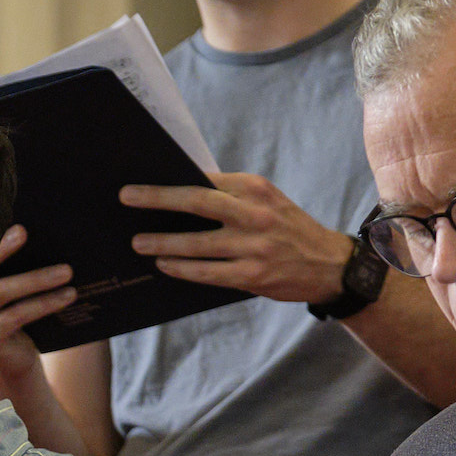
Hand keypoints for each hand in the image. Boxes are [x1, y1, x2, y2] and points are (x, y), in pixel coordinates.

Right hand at [0, 225, 77, 395]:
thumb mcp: (8, 286)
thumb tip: (27, 229)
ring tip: (67, 272)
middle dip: (2, 249)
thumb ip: (7, 264)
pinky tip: (66, 296)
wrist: (13, 360)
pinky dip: (43, 304)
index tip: (5, 223)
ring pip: (2, 292)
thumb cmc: (13, 313)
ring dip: (36, 279)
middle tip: (24, 232)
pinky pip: (16, 315)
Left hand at [123, 173, 358, 303]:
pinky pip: (206, 272)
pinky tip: (163, 263)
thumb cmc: (288, 230)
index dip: (172, 180)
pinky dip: (181, 268)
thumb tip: (183, 191)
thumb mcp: (267, 201)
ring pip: (196, 243)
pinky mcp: (251, 275)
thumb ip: (232, 196)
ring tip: (138, 241)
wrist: (329, 265)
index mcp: (256, 189)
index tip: (144, 180)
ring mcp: (253, 247)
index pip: (205, 180)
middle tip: (126, 197)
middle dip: (157, 198)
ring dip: (162, 241)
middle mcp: (254, 214)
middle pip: (196, 202)